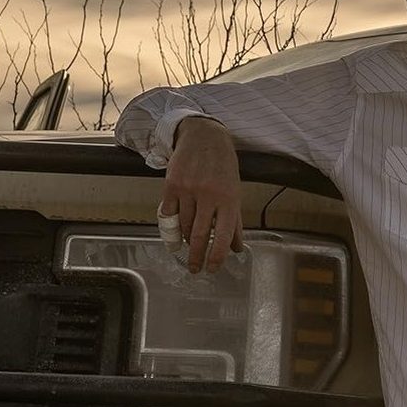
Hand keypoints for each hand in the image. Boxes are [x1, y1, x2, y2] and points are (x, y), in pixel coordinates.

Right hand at [161, 117, 244, 272]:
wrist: (204, 138)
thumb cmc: (223, 166)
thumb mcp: (235, 192)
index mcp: (229, 200)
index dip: (217, 256)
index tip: (212, 268)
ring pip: (183, 226)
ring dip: (186, 240)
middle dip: (197, 256)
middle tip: (195, 268)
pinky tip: (175, 233)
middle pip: (199, 235)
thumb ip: (235, 222)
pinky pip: (168, 214)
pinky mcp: (171, 186)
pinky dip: (172, 227)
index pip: (224, 236)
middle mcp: (209, 196)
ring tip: (189, 245)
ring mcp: (188, 190)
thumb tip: (237, 248)